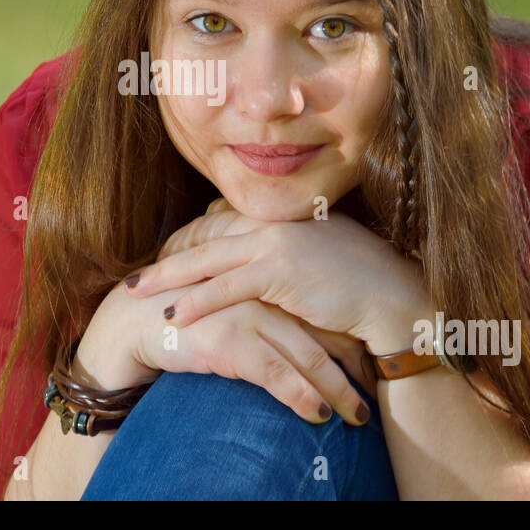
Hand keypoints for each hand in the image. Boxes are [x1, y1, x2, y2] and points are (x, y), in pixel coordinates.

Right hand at [77, 275, 375, 424]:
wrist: (133, 320)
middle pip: (325, 333)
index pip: (322, 311)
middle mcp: (264, 292)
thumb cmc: (185, 315)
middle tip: (372, 394)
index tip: (368, 368)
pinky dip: (301, 397)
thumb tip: (300, 333)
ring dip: (337, 391)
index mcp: (269, 278)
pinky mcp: (230, 340)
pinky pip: (277, 374)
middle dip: (353, 369)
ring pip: (309, 356)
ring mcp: (249, 314)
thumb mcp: (233, 304)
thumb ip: (265, 307)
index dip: (348, 342)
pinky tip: (317, 416)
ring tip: (356, 416)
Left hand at [126, 198, 432, 356]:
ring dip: (167, 278)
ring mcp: (276, 243)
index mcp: (281, 214)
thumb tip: (268, 267)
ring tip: (136, 293)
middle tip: (134, 277)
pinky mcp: (280, 272)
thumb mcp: (321, 256)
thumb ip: (290, 252)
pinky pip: (226, 288)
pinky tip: (174, 315)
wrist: (394, 298)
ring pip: (206, 260)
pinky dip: (197, 301)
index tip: (165, 260)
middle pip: (203, 236)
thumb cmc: (363, 283)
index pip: (219, 221)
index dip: (188, 242)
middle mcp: (274, 222)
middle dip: (166, 257)